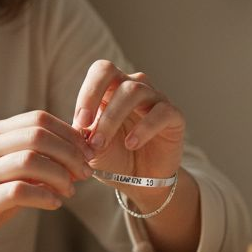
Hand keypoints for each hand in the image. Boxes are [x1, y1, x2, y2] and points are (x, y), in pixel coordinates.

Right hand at [0, 110, 92, 251]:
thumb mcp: (4, 173)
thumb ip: (33, 162)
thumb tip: (77, 155)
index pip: (38, 119)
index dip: (69, 133)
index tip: (87, 152)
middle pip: (38, 135)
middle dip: (70, 153)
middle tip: (85, 172)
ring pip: (32, 160)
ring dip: (60, 175)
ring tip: (70, 190)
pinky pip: (20, 191)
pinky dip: (45, 196)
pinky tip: (54, 203)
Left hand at [71, 60, 184, 183]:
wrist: (142, 180)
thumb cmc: (115, 157)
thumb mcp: (92, 147)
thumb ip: (83, 134)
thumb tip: (77, 126)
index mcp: (112, 88)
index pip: (100, 71)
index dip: (88, 91)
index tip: (79, 121)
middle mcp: (134, 86)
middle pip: (113, 73)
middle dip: (95, 99)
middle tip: (86, 127)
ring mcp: (156, 99)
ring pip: (135, 91)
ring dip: (113, 118)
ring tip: (102, 143)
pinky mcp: (174, 116)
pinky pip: (161, 112)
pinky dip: (144, 128)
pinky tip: (132, 143)